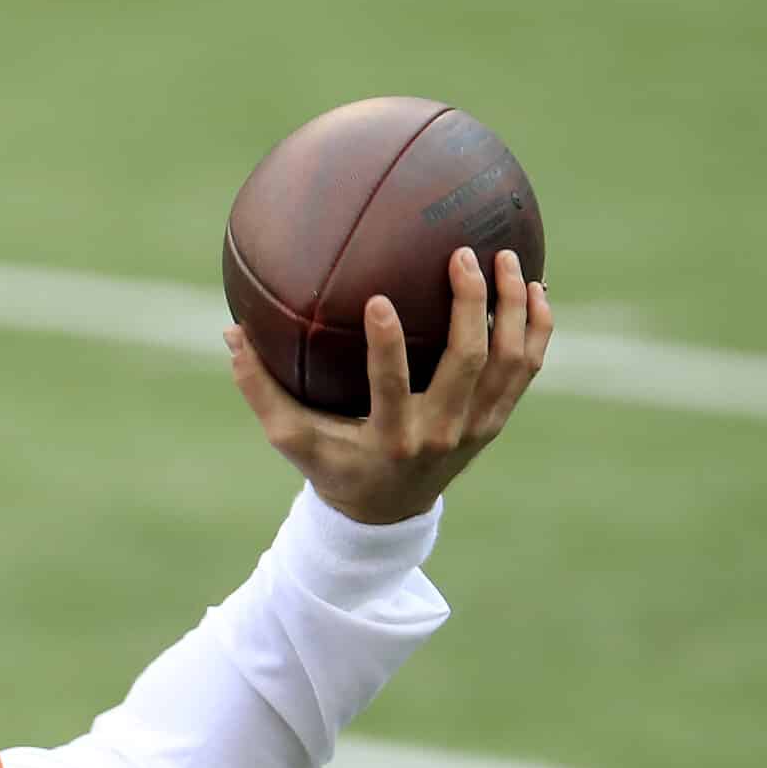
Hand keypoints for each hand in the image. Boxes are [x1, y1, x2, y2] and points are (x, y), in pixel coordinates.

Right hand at [227, 246, 553, 525]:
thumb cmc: (332, 464)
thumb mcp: (292, 438)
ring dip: (512, 307)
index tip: (378, 299)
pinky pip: (529, 367)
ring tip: (507, 258)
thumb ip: (260, 388)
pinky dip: (537, 326)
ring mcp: (476, 427)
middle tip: (461, 256)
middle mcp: (441, 434)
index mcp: (390, 439)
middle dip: (470, 306)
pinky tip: (534, 288)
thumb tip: (230, 332)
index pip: (390, 386)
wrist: (386, 511)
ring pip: (510, 360)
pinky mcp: (496, 419)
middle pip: (469, 362)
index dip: (387, 344)